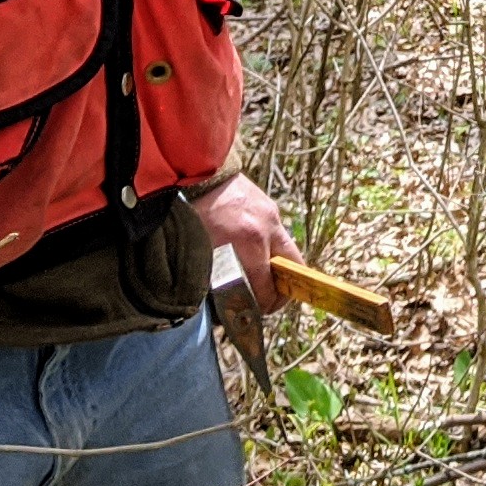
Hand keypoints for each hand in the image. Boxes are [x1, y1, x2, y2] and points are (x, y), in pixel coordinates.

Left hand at [192, 172, 291, 310]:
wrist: (195, 173)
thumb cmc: (192, 214)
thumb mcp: (201, 251)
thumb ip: (216, 277)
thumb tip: (222, 302)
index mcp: (249, 243)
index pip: (268, 286)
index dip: (264, 305)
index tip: (255, 312)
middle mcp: (267, 229)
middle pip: (292, 268)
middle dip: (283, 288)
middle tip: (268, 299)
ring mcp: (272, 215)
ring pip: (286, 251)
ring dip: (275, 267)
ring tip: (257, 276)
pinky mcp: (269, 206)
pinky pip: (277, 235)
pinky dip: (269, 248)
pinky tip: (251, 251)